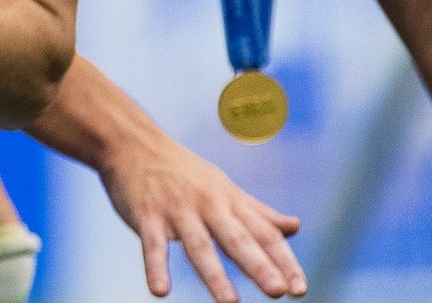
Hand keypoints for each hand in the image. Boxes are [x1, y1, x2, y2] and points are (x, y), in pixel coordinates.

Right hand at [98, 126, 304, 301]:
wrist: (132, 143)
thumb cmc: (183, 171)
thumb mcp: (224, 189)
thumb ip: (258, 213)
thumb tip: (295, 227)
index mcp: (230, 201)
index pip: (263, 233)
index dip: (283, 261)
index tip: (299, 289)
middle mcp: (208, 205)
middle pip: (236, 239)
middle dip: (258, 265)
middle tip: (278, 291)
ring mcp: (176, 211)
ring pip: (198, 245)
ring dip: (214, 275)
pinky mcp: (146, 216)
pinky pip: (152, 244)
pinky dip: (155, 267)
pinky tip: (160, 291)